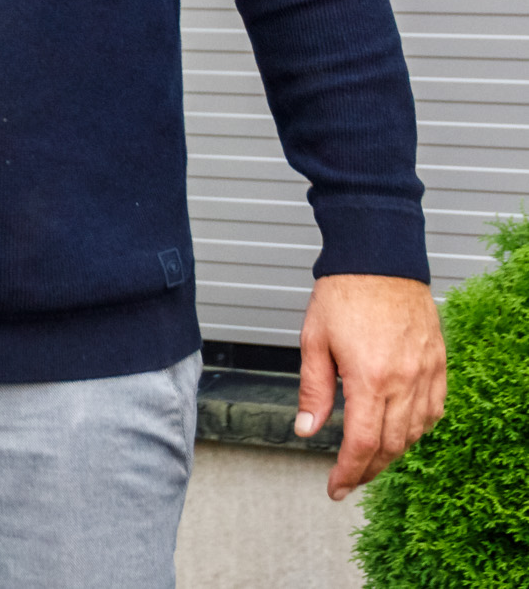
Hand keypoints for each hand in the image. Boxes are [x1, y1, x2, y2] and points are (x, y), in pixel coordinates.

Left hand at [297, 272, 445, 498]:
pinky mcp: (439, 364)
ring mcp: (426, 374)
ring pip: (416, 432)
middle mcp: (404, 382)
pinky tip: (402, 431)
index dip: (348, 472)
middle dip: (368, 469)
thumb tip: (306, 430)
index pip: (361, 444)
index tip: (336, 487)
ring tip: (370, 458)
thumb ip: (313, 391)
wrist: (379, 259)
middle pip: (390, 445)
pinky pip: (434, 410)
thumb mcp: (313, 342)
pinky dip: (418, 428)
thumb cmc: (343, 294)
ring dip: (393, 452)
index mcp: (370, 379)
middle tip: (349, 480)